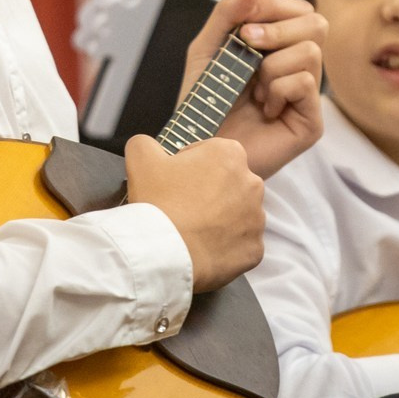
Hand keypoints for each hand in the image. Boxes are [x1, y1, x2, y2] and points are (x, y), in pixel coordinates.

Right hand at [125, 132, 265, 291]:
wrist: (165, 254)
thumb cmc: (158, 202)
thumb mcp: (141, 159)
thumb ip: (145, 143)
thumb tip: (147, 146)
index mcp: (230, 155)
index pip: (210, 154)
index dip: (189, 167)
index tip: (175, 183)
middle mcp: (253, 183)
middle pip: (228, 185)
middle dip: (210, 193)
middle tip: (182, 208)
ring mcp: (257, 219)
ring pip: (238, 215)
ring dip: (221, 220)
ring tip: (193, 231)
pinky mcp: (255, 250)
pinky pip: (241, 245)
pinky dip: (226, 248)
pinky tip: (204, 249)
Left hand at [178, 0, 326, 178]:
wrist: (196, 146)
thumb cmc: (202, 103)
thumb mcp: (207, 48)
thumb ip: (227, 13)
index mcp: (279, 47)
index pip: (299, 8)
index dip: (274, 6)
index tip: (244, 22)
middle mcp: (298, 67)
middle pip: (316, 22)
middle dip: (277, 29)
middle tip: (248, 45)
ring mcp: (308, 95)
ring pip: (310, 51)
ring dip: (271, 66)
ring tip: (254, 89)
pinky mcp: (311, 121)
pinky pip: (305, 82)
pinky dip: (277, 89)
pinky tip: (264, 108)